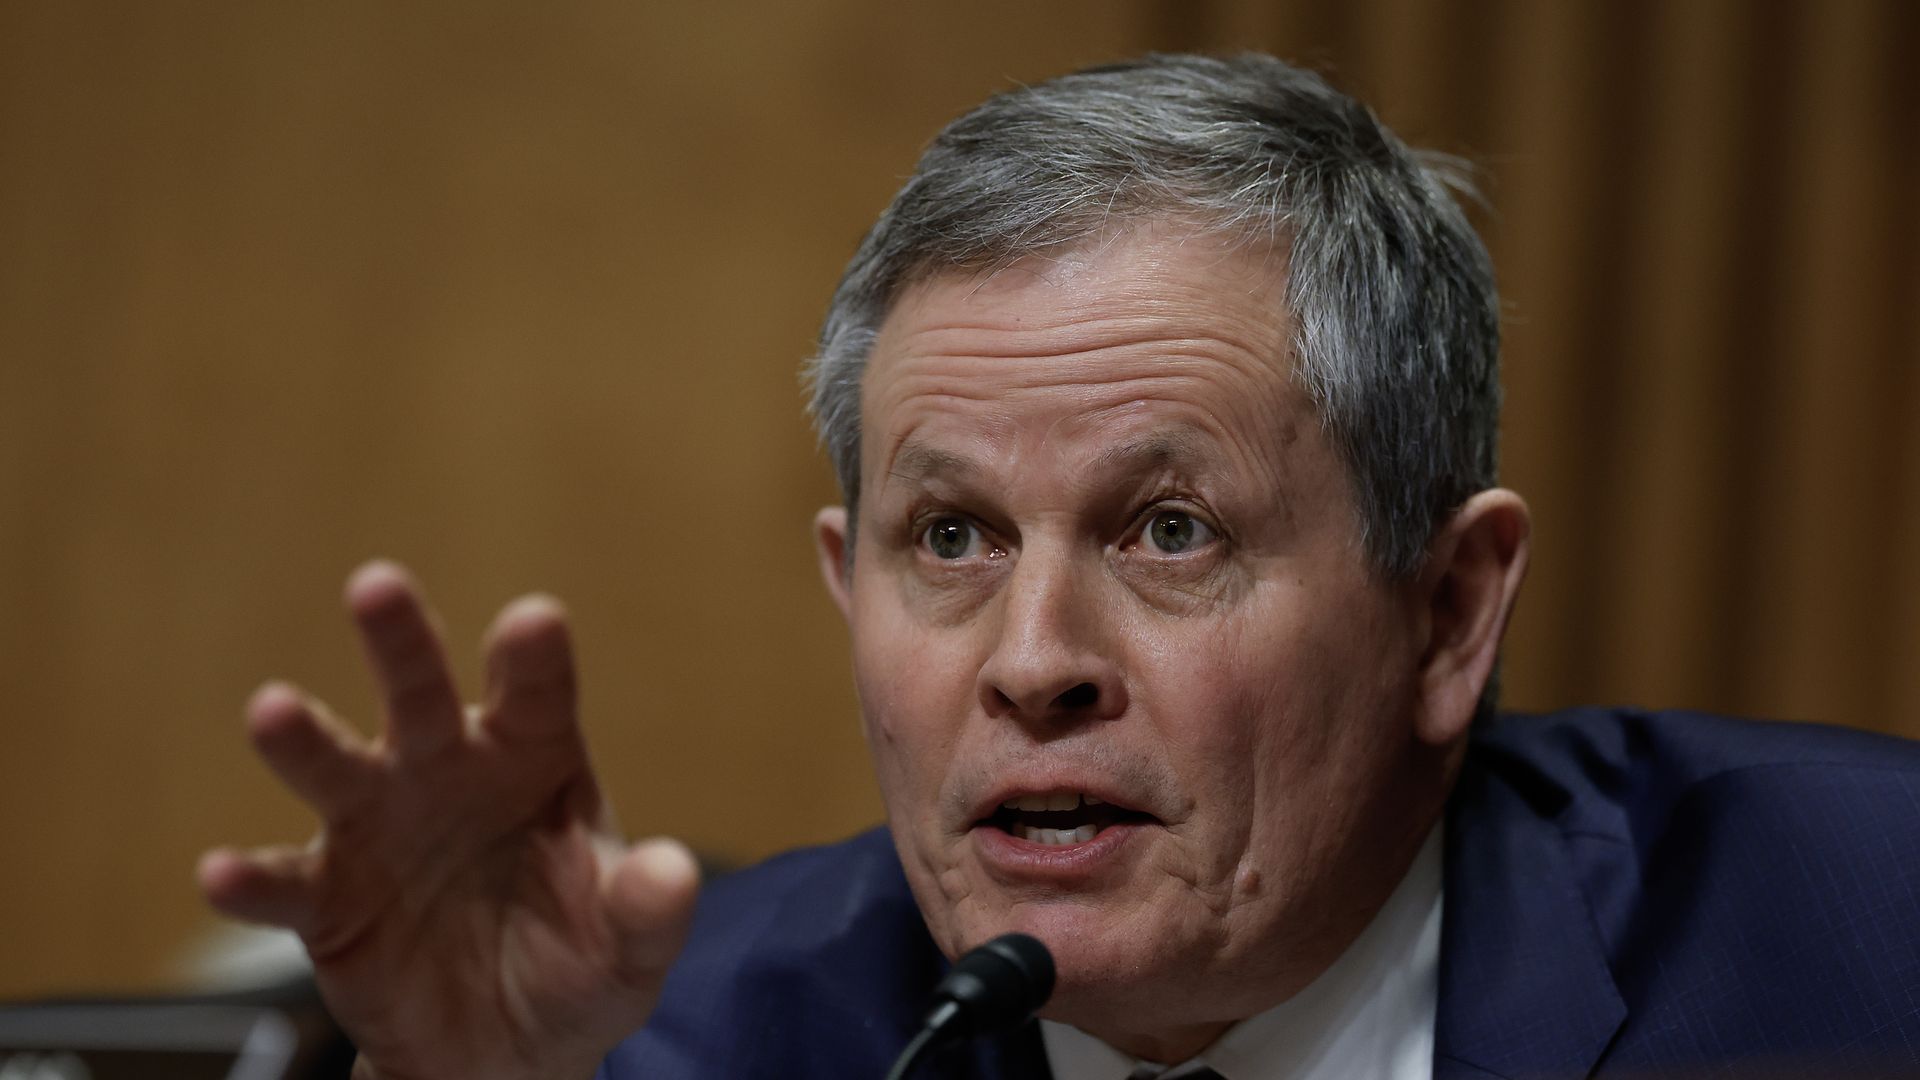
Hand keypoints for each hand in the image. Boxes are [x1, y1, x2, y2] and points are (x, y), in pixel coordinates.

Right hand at [198, 561, 698, 1079]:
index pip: (538, 694)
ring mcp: (381, 827)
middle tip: (377, 585)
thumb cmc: (577, 966)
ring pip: (340, 767)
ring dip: (306, 739)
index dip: (534, 657)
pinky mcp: (328, 898)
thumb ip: (648, 910)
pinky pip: (286, 883)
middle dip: (402, 642)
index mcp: (536, 757)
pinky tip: (223, 872)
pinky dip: (252, 879)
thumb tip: (674, 873)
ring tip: (272, 710)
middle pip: (425, 697)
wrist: (504, 1053)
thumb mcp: (630, 950)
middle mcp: (450, 771)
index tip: (533, 622)